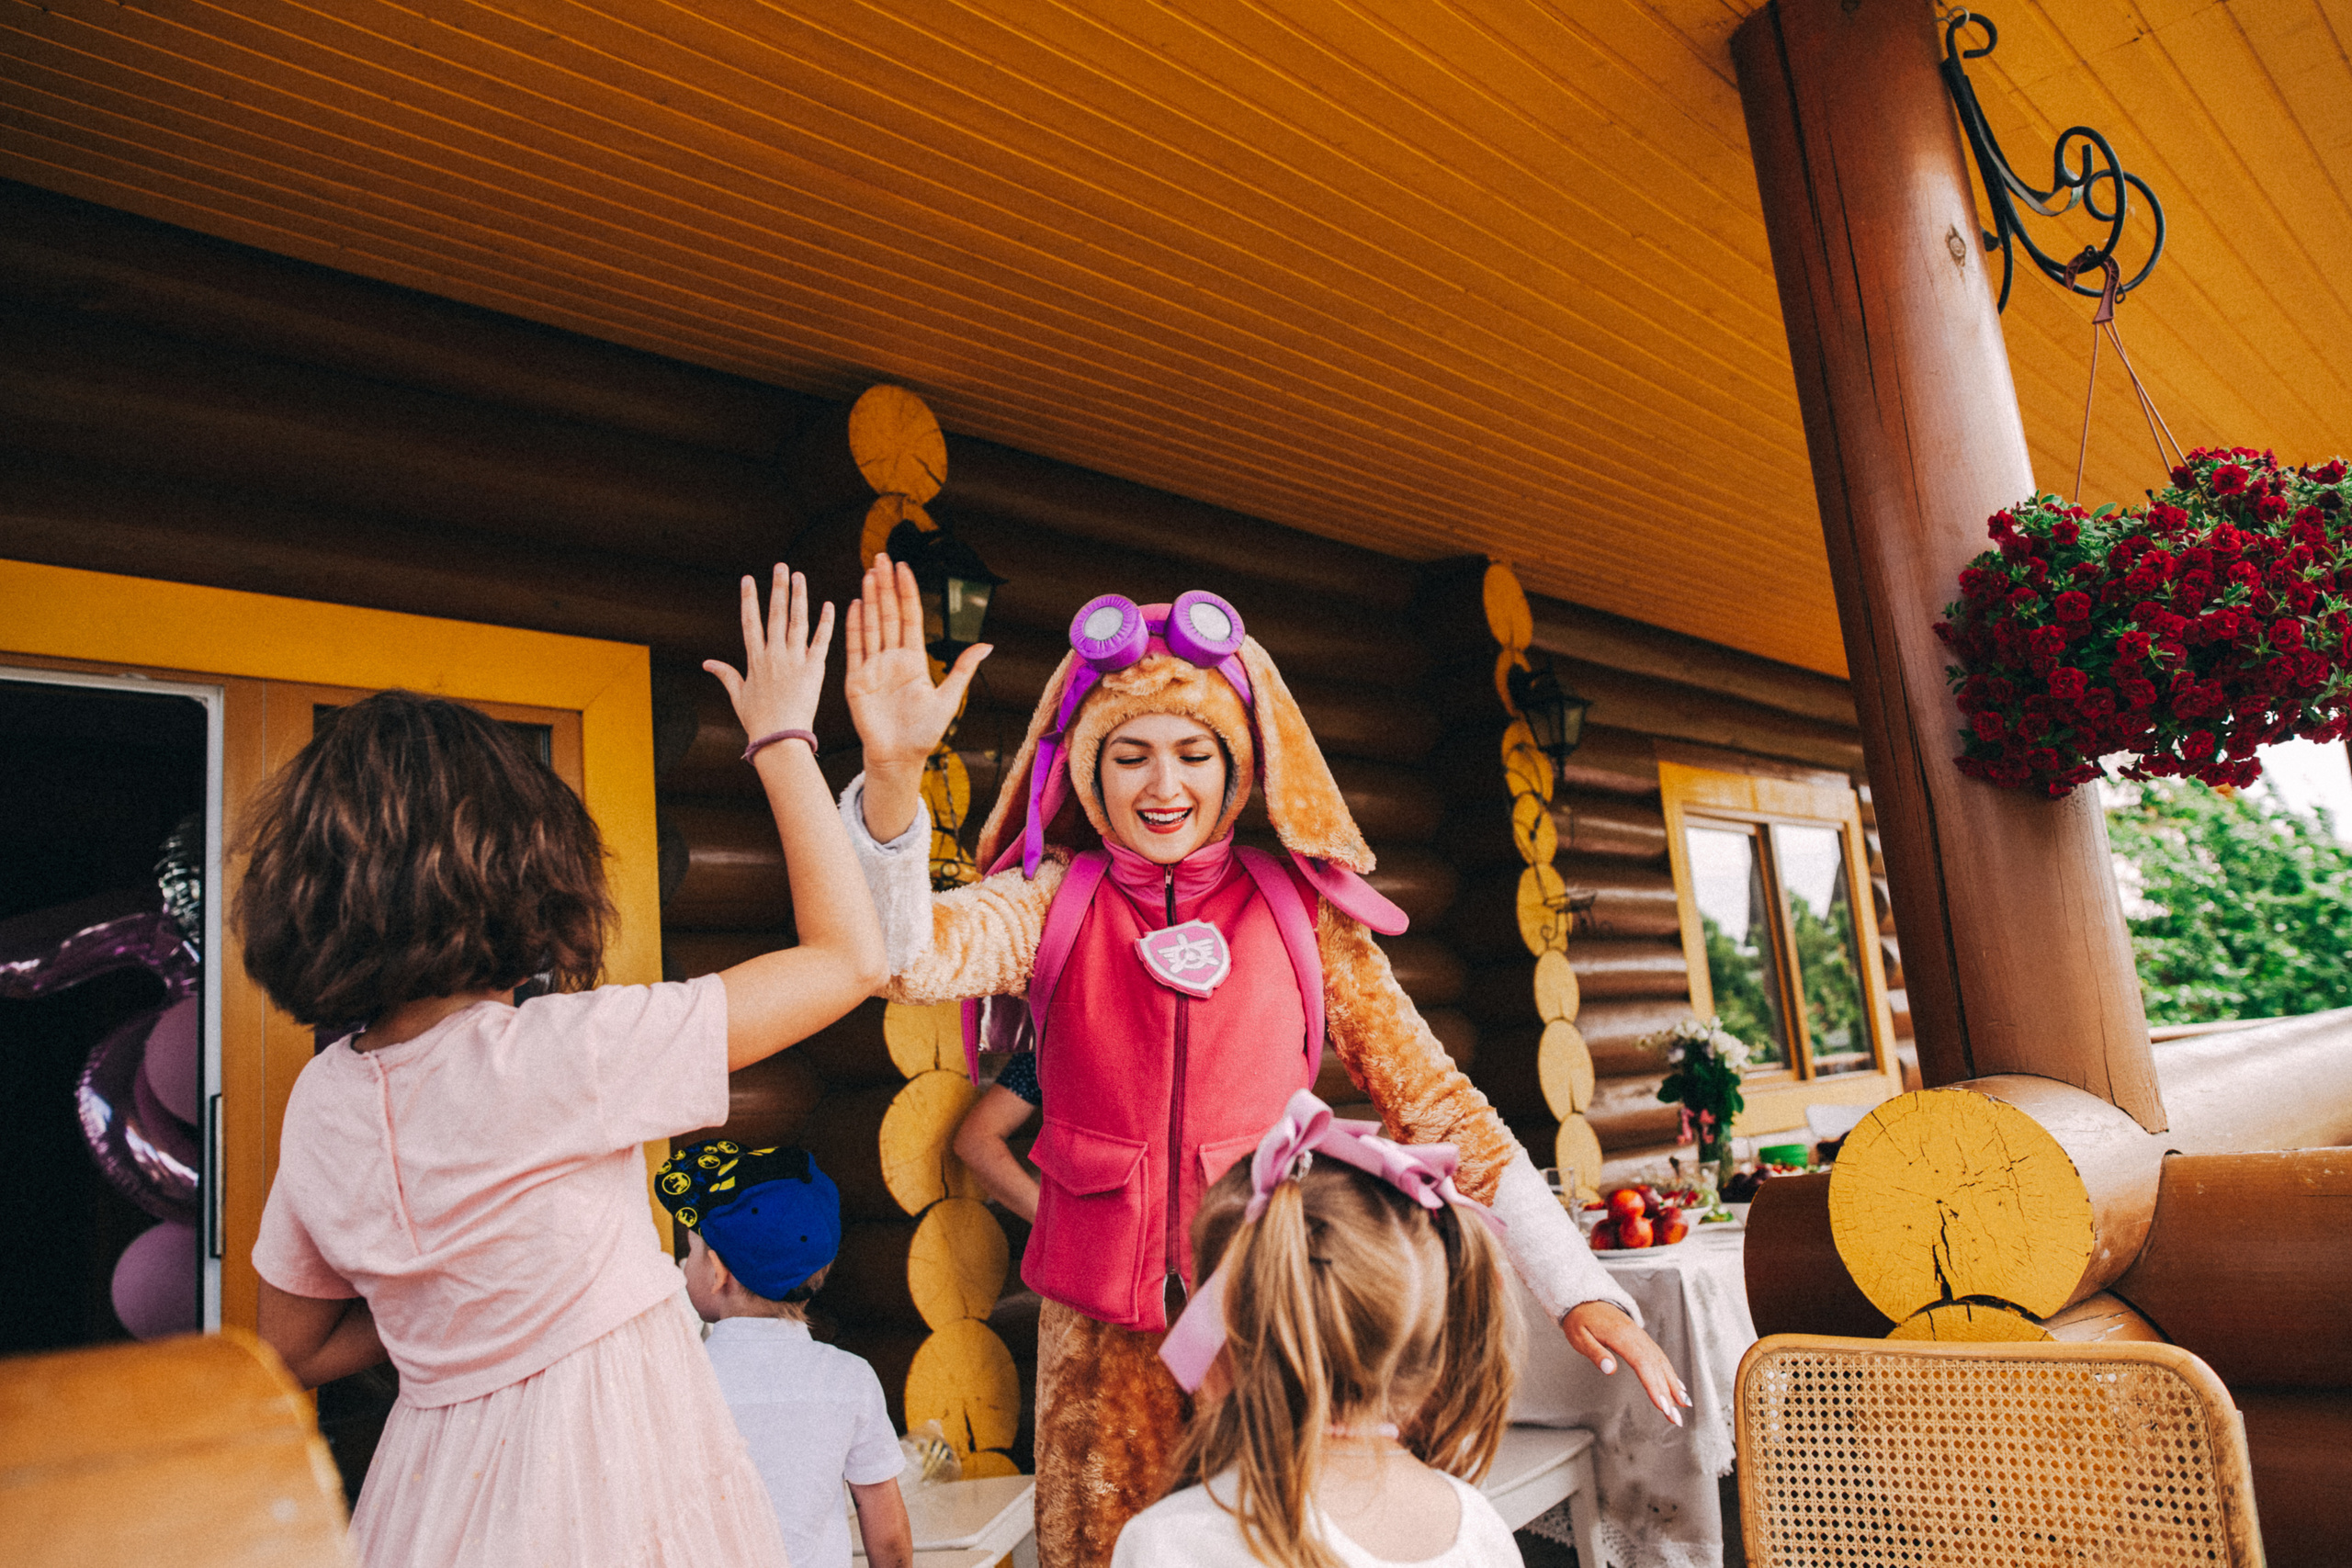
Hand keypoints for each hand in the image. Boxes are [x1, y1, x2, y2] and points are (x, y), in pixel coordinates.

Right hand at [704, 565, 834, 741]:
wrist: (780, 738)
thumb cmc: (759, 721)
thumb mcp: (738, 696)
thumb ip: (726, 674)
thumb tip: (707, 663)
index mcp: (754, 660)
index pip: (751, 622)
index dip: (749, 599)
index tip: (749, 578)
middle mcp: (773, 655)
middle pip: (775, 614)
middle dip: (777, 588)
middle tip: (781, 566)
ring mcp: (793, 660)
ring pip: (796, 622)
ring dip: (799, 597)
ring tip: (800, 576)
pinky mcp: (813, 670)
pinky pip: (820, 641)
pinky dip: (825, 623)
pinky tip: (828, 605)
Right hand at [844, 554, 990, 773]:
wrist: (900, 756)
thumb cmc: (925, 732)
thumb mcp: (949, 698)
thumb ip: (962, 669)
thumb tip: (987, 645)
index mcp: (914, 660)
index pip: (910, 617)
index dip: (907, 591)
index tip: (904, 567)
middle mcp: (892, 658)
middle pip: (888, 614)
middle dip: (885, 586)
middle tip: (881, 557)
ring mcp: (873, 667)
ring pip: (871, 625)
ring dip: (870, 599)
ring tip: (868, 573)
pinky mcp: (856, 680)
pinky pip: (855, 648)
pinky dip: (854, 627)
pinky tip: (854, 605)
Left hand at [1562, 1300, 1691, 1425]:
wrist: (1585, 1299)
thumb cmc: (1580, 1319)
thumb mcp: (1579, 1336)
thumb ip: (1595, 1352)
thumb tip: (1610, 1369)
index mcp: (1621, 1336)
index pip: (1642, 1364)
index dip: (1654, 1386)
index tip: (1662, 1406)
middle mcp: (1637, 1336)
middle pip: (1656, 1367)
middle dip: (1668, 1394)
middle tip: (1676, 1418)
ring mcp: (1641, 1337)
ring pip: (1662, 1363)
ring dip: (1674, 1385)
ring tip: (1684, 1406)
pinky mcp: (1642, 1339)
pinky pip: (1660, 1357)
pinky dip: (1671, 1373)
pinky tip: (1678, 1387)